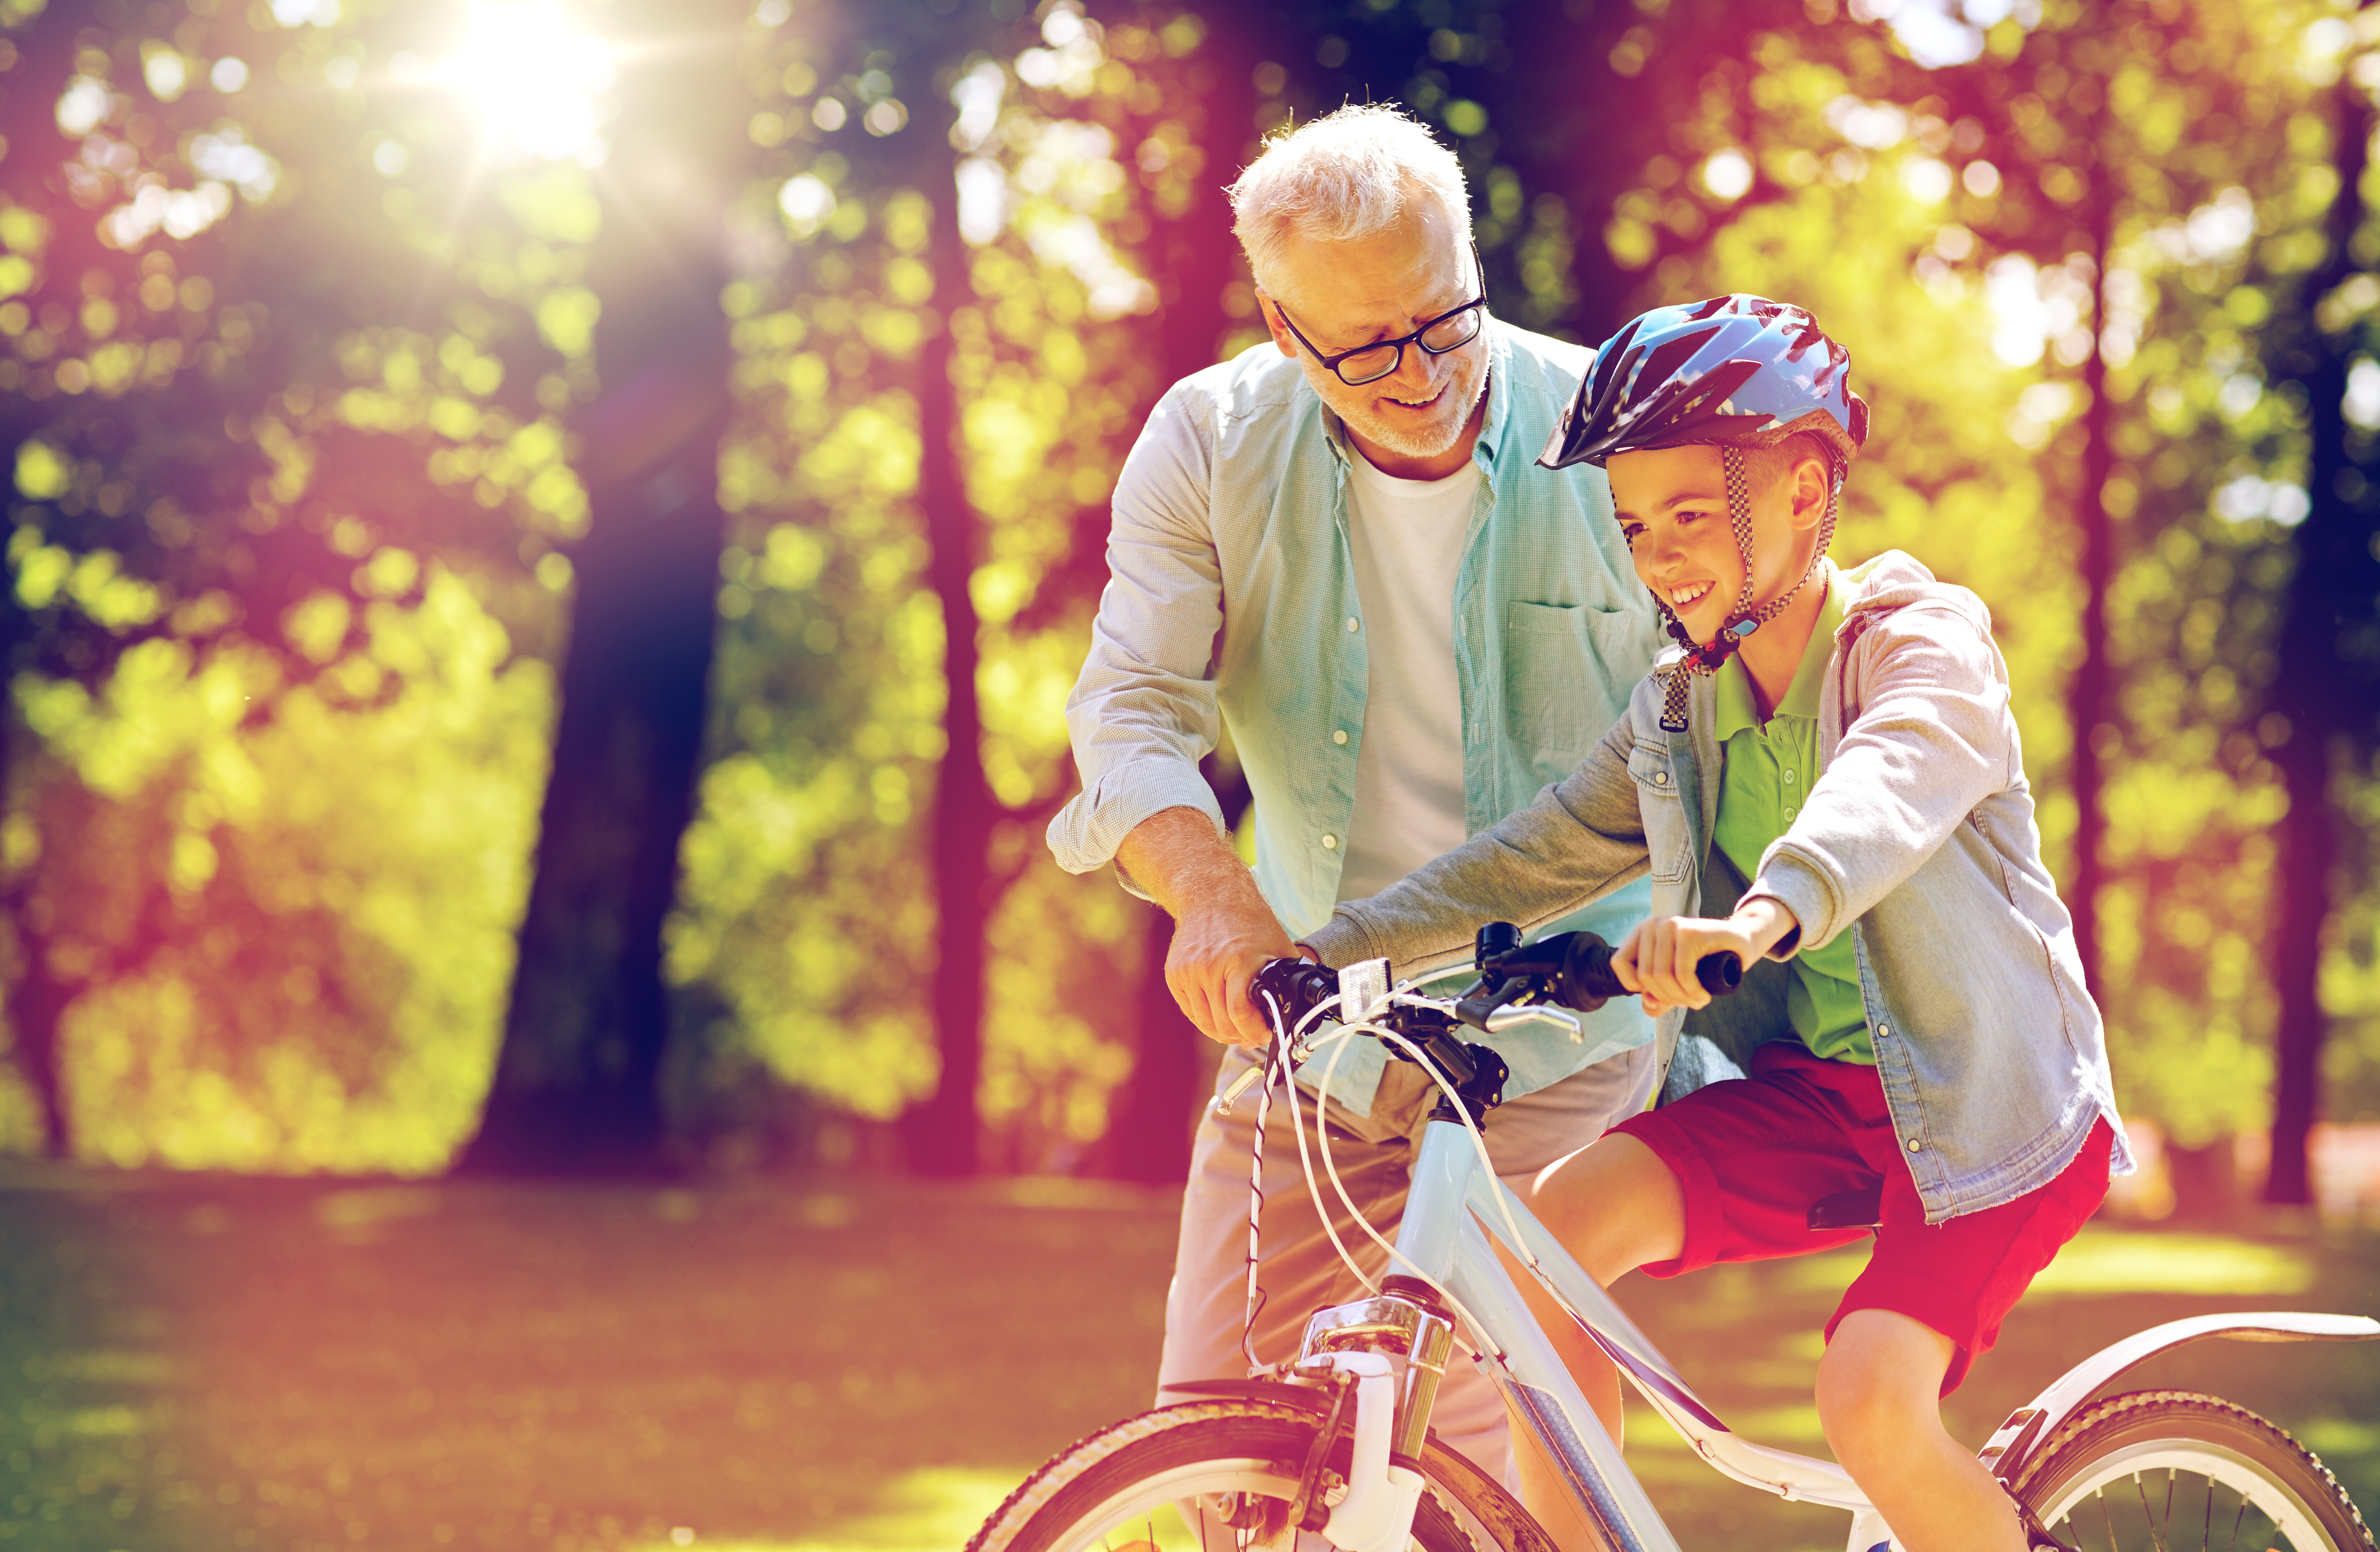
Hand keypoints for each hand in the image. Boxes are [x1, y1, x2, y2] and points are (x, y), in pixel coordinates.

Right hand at [1118, 807, 1297, 1048]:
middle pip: (1221, 1023)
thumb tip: (1304, 1006)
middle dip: (1241, 1036)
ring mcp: (1187, 972)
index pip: (1239, 1013)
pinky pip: (1190, 1011)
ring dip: (1222, 1032)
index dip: (1253, 1032)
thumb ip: (1289, 977)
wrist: (1211, 895)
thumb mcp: (1277, 945)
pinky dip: (1206, 1019)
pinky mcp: (1174, 975)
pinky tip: (1219, 1015)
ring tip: (1237, 1029)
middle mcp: (1208, 968)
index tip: (1263, 1034)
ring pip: (1204, 1022)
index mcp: (1237, 961)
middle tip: (1252, 1036)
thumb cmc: (1248, 920)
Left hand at [1612, 898, 1797, 1016]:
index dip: (1638, 987)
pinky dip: (1693, 992)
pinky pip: (1682, 973)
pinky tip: (1704, 997)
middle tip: (1688, 1002)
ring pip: (1662, 977)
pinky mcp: (1690, 932)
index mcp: (1642, 932)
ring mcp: (1671, 926)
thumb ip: (1656, 997)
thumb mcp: (1675, 981)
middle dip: (1668, 998)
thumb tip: (1649, 1004)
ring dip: (1682, 999)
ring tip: (1697, 1001)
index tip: (1661, 993)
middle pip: (1645, 976)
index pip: (1618, 964)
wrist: (1742, 942)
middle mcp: (1653, 925)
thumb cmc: (1706, 962)